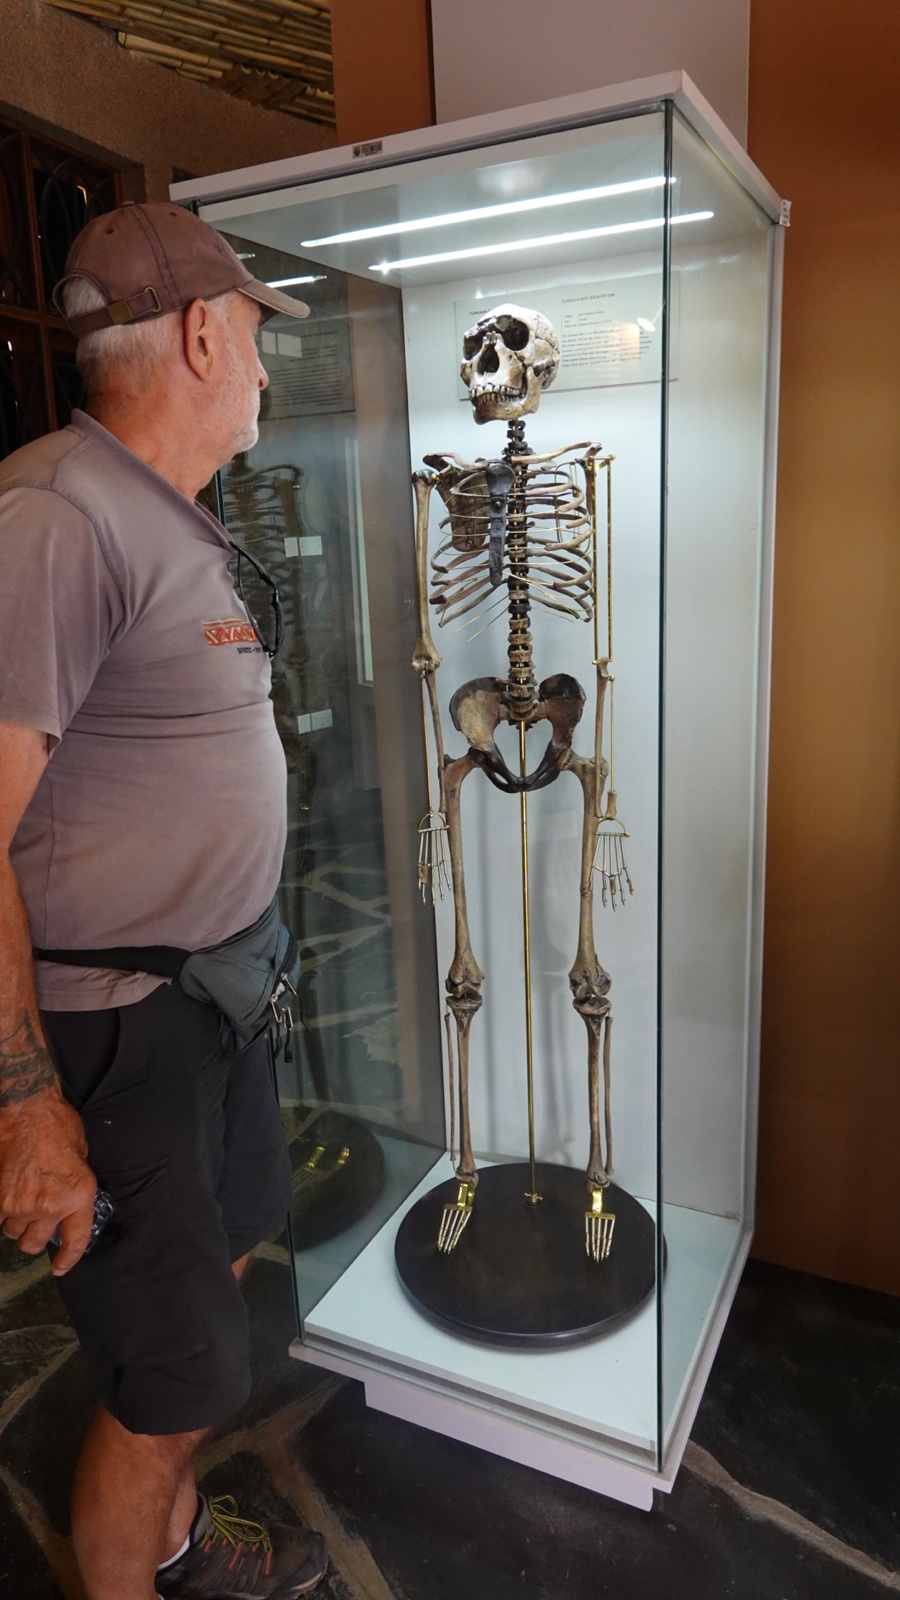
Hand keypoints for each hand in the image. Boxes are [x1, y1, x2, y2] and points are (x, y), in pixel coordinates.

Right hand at [0, 1087, 96, 1274]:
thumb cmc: (58, 1126)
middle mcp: (51, 1206)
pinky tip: (8, 1192)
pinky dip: (2, 1211)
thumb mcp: (81, 1157)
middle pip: (34, 1243)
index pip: (75, 1239)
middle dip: (33, 1237)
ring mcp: (22, 1204)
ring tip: (20, 1198)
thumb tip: (66, 1203)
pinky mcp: (0, 1199)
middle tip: (33, 1220)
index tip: (60, 1267)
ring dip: (15, 1222)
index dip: (68, 1259)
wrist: (28, 1110)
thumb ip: (74, 1186)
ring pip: (13, 1232)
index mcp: (79, 1195)